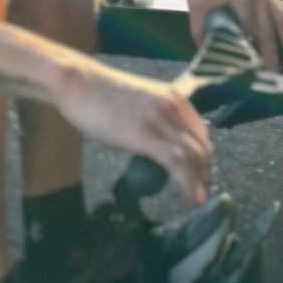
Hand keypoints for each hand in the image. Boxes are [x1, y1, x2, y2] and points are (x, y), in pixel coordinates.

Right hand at [57, 64, 211, 203]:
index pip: (200, 132)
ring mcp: (160, 120)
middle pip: (201, 145)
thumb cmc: (97, 92)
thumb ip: (151, 117)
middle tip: (201, 191)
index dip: (204, 157)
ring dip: (200, 181)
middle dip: (205, 172)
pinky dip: (189, 183)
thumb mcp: (137, 101)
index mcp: (172, 97)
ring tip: (198, 199)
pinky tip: (191, 197)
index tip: (201, 174)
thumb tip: (153, 141)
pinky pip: (178, 162)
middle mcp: (173, 106)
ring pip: (194, 156)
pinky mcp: (146, 135)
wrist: (76, 83)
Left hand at [174, 0, 282, 71]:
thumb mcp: (196, 6)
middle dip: (275, 52)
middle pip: (270, 28)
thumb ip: (201, 31)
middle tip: (274, 74)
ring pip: (282, 17)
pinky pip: (281, 7)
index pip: (254, 30)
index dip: (256, 51)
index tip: (256, 70)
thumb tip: (206, 53)